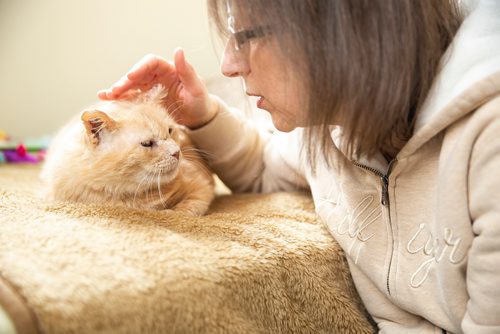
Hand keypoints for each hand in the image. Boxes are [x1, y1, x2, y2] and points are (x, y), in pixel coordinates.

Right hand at [97, 48, 216, 128]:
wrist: (199, 118)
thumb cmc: (200, 101)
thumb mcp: (196, 87)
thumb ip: (187, 70)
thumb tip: (178, 50)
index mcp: (169, 69)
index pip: (151, 63)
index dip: (139, 68)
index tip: (131, 77)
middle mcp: (157, 76)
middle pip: (137, 75)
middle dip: (124, 82)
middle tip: (114, 91)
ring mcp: (150, 88)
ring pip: (131, 85)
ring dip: (118, 90)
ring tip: (106, 96)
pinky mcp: (146, 100)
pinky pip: (131, 97)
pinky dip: (120, 98)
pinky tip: (106, 99)